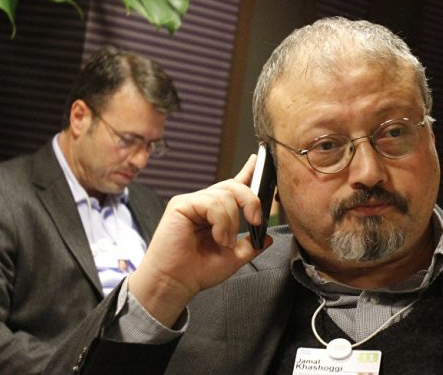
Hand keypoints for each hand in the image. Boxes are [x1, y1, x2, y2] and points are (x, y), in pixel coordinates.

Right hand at [128, 155, 271, 326]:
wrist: (175, 283)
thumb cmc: (197, 271)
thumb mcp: (233, 258)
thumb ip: (251, 245)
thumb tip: (267, 238)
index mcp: (216, 213)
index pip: (234, 186)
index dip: (247, 171)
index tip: (259, 159)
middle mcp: (204, 204)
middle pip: (235, 186)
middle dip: (251, 201)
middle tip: (255, 221)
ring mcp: (192, 202)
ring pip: (226, 196)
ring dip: (232, 222)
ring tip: (224, 242)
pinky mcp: (181, 204)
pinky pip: (212, 203)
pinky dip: (221, 222)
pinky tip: (217, 237)